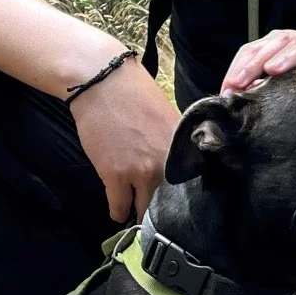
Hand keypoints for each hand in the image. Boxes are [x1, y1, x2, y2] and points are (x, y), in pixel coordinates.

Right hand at [70, 59, 180, 223]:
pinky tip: (118, 209)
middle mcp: (167, 163)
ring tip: (134, 209)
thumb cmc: (135, 94)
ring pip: (143, 209)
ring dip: (138, 211)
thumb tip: (182, 166)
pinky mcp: (115, 176)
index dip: (183, 197)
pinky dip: (118, 211)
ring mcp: (141, 172)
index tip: (177, 202)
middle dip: (160, 208)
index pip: (192, 187)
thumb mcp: (169, 118)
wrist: (103, 82)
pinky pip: (119, 208)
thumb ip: (176, 145)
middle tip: (153, 209)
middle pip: (168, 203)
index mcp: (183, 148)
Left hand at [221, 27, 295, 94]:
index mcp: (287, 52)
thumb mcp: (284, 100)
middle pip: (283, 40)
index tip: (230, 87)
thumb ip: (261, 96)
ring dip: (294, 52)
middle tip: (245, 80)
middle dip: (259, 59)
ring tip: (276, 69)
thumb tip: (228, 101)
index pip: (261, 48)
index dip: (243, 64)